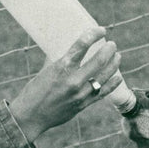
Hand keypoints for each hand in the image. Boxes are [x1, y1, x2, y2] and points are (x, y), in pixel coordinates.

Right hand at [8, 26, 122, 140]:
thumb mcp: (45, 71)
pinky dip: (112, 84)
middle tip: (112, 45)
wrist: (30, 116)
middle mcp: (73, 80)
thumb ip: (58, 60)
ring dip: (114, 64)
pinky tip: (118, 77)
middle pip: (99, 61)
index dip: (94, 34)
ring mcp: (80, 94)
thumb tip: (64, 48)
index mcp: (61, 67)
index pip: (82, 45)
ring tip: (118, 57)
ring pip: (104, 76)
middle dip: (108, 50)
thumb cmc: (33, 91)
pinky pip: (103, 93)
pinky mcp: (83, 105)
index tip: (101, 30)